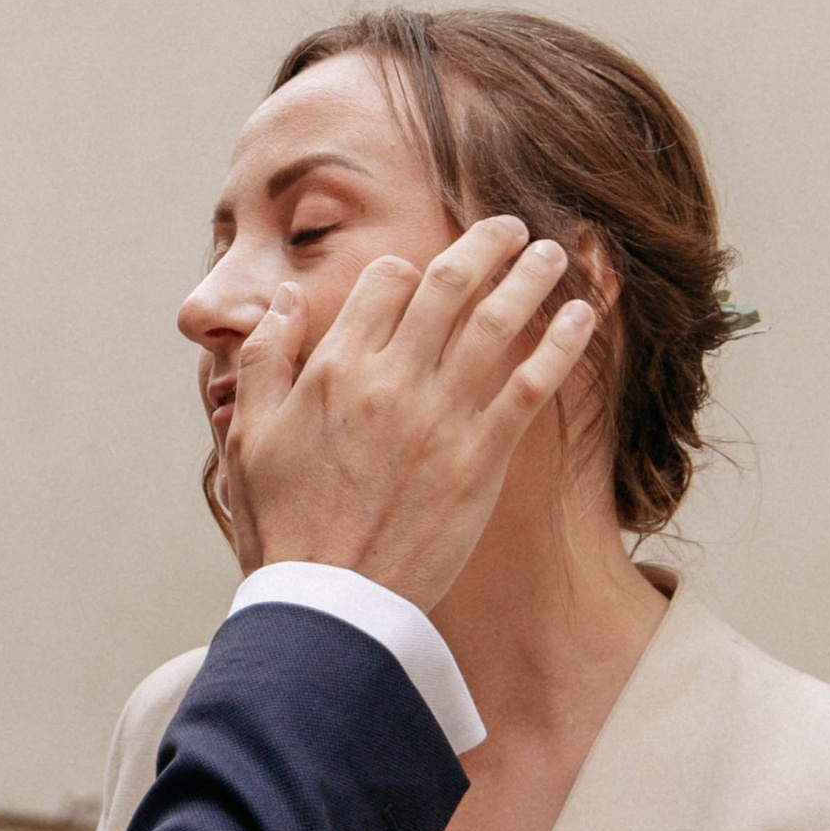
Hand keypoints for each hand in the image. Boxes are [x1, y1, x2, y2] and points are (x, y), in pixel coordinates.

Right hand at [222, 217, 598, 614]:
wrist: (328, 605)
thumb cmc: (283, 526)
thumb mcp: (248, 435)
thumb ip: (265, 358)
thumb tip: (285, 298)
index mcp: (334, 368)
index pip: (385, 282)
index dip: (409, 267)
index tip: (424, 270)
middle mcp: (392, 380)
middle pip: (449, 285)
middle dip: (487, 244)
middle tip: (511, 225)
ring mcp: (441, 417)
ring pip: (497, 322)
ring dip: (531, 277)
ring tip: (553, 252)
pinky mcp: (481, 459)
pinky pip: (530, 386)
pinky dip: (560, 345)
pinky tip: (582, 317)